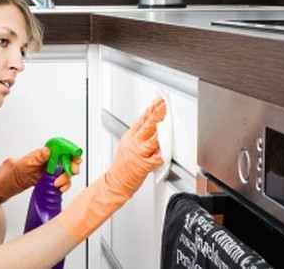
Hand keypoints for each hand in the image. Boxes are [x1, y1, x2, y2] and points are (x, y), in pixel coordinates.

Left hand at [0, 147, 81, 201]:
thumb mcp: (22, 163)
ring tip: (58, 183)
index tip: (75, 158)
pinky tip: (59, 188)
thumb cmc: (11, 173)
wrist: (4, 186)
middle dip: (73, 165)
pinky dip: (63, 186)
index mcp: (43, 154)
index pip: (61, 148)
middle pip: (67, 160)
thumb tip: (47, 151)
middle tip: (71, 171)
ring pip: (66, 172)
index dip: (71, 151)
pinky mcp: (48, 182)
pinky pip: (61, 183)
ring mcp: (49, 172)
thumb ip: (35, 157)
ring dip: (66, 178)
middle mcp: (47, 162)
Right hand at [56, 97, 166, 241]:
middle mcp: (134, 144)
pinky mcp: (143, 166)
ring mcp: (138, 154)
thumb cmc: (122, 167)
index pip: (141, 120)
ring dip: (162, 131)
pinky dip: (162, 154)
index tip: (158, 101)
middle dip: (157, 114)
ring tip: (168, 123)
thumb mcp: (126, 146)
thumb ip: (138, 136)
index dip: (150, 109)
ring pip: (152, 140)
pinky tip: (168, 150)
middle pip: (147, 126)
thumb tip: (149, 126)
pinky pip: (156, 159)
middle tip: (164, 105)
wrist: (115, 183)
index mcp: (129, 138)